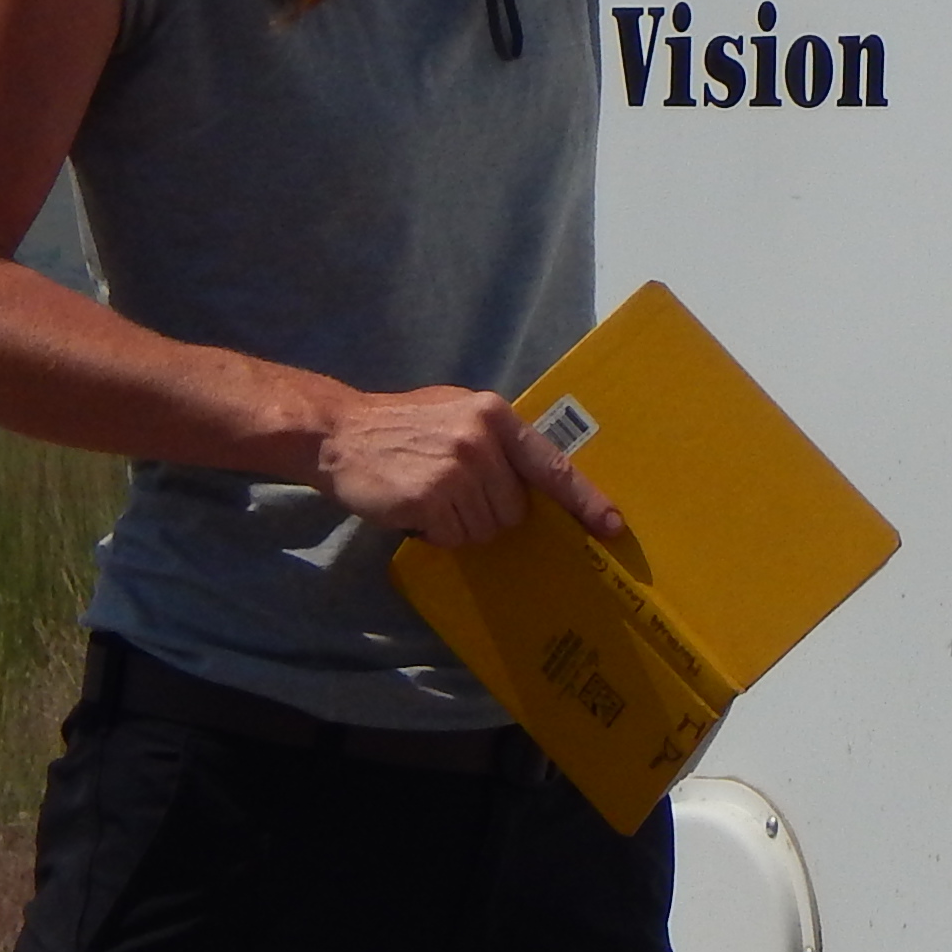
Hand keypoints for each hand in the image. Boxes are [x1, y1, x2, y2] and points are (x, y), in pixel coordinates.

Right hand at [311, 382, 625, 547]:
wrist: (340, 432)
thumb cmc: (404, 425)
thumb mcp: (459, 414)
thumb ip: (497, 442)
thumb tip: (534, 485)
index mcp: (496, 416)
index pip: (552, 464)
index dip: (584, 499)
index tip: (611, 525)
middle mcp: (482, 439)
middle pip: (515, 509)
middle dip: (489, 513)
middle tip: (453, 493)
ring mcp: (456, 468)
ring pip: (486, 528)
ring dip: (461, 525)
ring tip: (432, 497)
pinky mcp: (430, 496)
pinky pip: (454, 537)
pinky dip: (437, 533)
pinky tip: (416, 508)